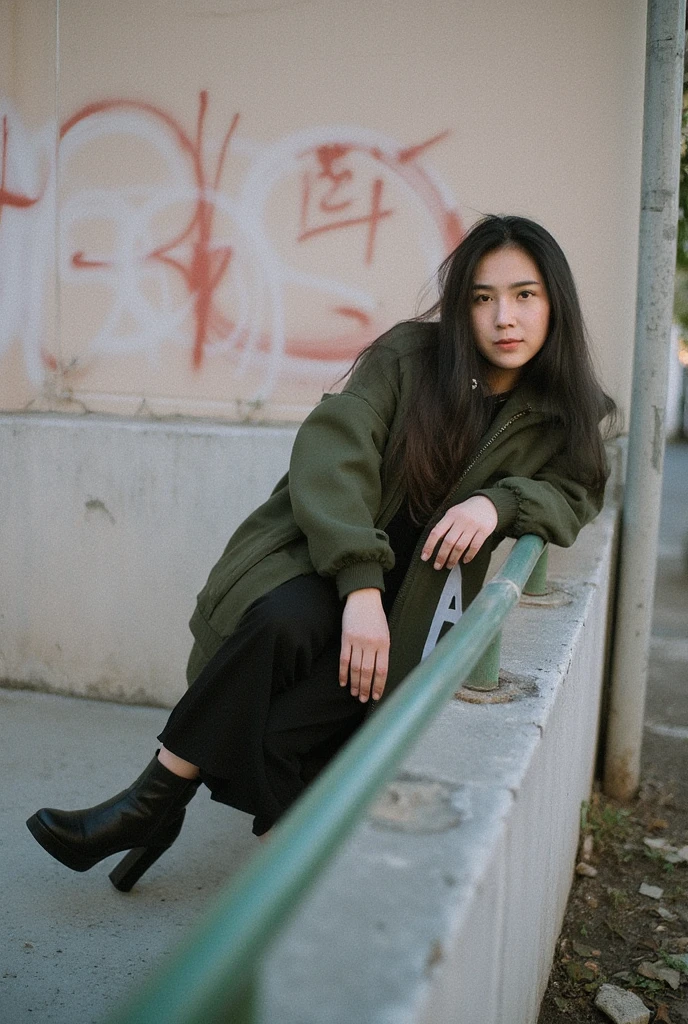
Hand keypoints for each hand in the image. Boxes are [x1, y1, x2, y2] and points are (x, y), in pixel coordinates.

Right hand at [339, 588, 389, 702]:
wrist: (364, 597)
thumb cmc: (376, 616)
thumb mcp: (385, 633)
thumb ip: (382, 650)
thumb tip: (379, 671)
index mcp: (384, 644)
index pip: (382, 670)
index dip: (378, 686)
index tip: (376, 696)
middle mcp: (371, 644)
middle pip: (368, 672)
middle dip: (366, 688)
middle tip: (364, 699)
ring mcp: (357, 641)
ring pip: (356, 668)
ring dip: (355, 683)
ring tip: (355, 693)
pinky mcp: (346, 638)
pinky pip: (344, 659)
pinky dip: (343, 672)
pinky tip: (343, 682)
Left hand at [421, 496, 497, 569]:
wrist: (487, 502)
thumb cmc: (466, 511)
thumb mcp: (453, 513)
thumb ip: (444, 526)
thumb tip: (432, 545)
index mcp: (450, 515)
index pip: (436, 532)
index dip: (429, 546)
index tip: (424, 557)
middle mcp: (461, 520)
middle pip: (448, 542)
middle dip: (441, 556)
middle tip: (437, 566)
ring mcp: (473, 525)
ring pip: (460, 546)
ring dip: (453, 558)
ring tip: (449, 566)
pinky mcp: (484, 530)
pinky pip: (475, 546)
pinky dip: (469, 555)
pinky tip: (464, 561)